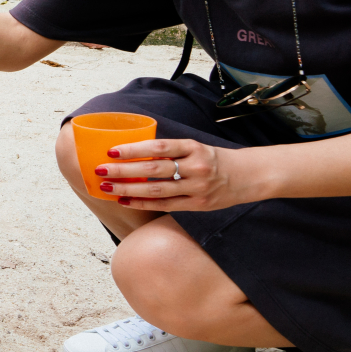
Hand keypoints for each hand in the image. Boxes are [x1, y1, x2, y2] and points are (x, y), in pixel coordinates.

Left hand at [93, 138, 259, 211]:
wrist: (249, 176)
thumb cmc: (215, 159)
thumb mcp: (196, 148)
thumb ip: (171, 151)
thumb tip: (134, 151)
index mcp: (194, 147)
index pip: (159, 146)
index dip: (134, 149)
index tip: (111, 150)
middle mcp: (196, 167)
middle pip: (153, 169)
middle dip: (123, 170)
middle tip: (101, 169)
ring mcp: (198, 187)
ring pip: (156, 190)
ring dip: (128, 189)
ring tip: (107, 187)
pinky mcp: (198, 204)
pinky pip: (165, 205)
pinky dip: (142, 203)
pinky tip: (124, 201)